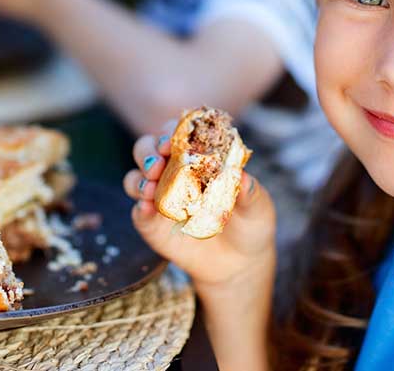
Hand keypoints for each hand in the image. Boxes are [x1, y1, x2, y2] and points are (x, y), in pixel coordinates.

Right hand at [123, 126, 276, 292]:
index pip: (181, 133)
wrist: (240, 263)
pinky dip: (139, 208)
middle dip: (148, 151)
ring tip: (150, 186)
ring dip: (138, 179)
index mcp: (201, 157)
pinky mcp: (153, 226)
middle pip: (148, 149)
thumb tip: (242, 174)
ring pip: (136, 178)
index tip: (175, 139)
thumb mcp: (257, 206)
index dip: (174, 130)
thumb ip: (250, 190)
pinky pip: (138, 214)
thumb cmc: (251, 222)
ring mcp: (161, 198)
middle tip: (158, 163)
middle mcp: (175, 172)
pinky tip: (146, 207)